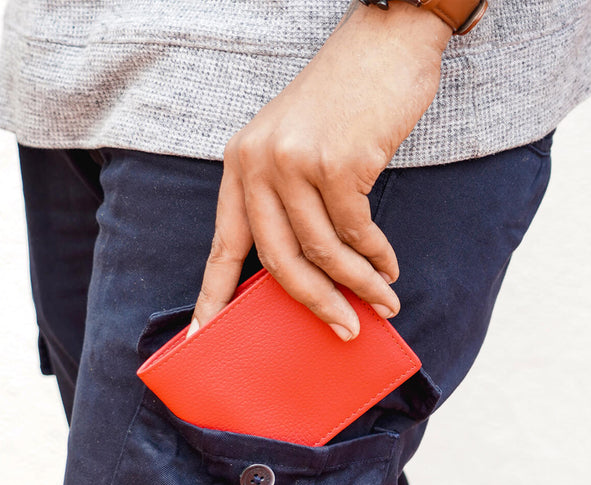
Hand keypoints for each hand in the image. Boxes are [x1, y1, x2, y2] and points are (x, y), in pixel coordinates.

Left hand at [189, 1, 450, 340]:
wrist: (383, 43)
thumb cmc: (343, 104)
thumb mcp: (295, 147)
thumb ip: (288, 202)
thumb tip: (308, 271)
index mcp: (240, 166)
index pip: (223, 245)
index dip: (212, 295)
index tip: (202, 336)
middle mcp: (258, 165)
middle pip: (278, 260)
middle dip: (315, 303)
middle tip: (343, 328)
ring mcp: (295, 162)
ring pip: (324, 251)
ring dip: (358, 284)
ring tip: (382, 302)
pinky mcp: (337, 162)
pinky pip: (357, 231)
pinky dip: (376, 256)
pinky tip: (388, 267)